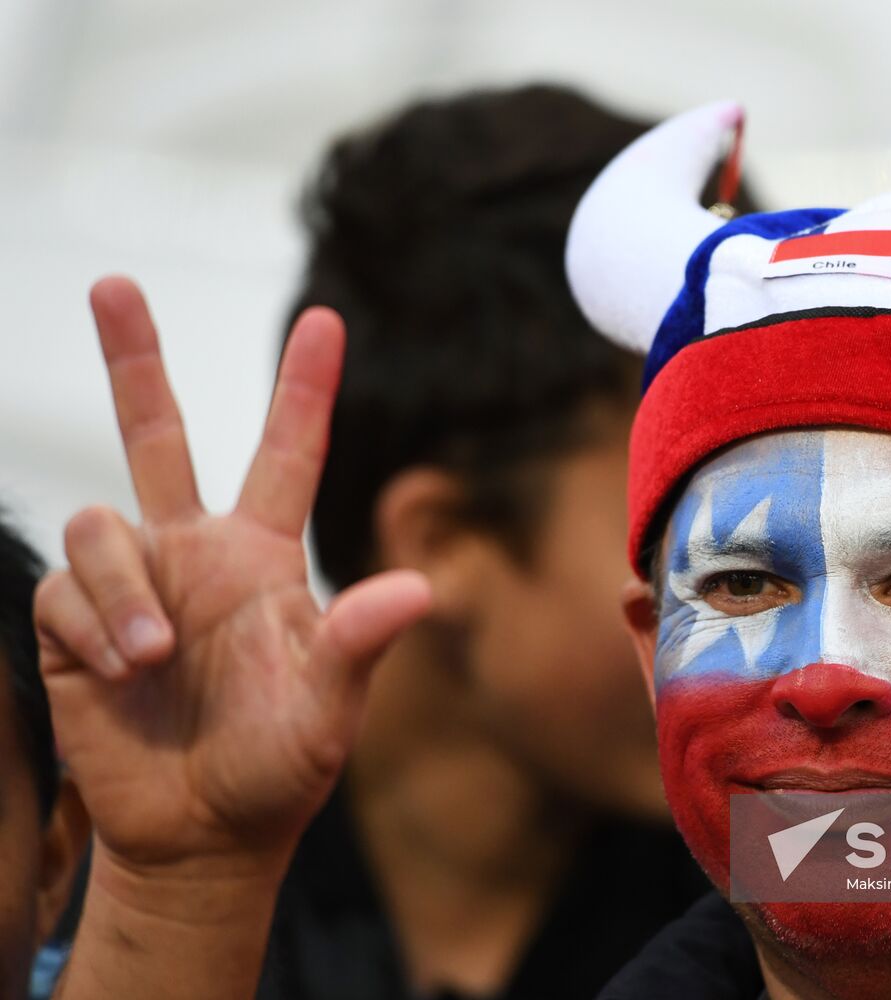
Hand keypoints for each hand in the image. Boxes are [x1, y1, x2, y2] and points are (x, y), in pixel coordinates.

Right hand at [36, 276, 430, 883]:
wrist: (202, 835)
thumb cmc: (279, 769)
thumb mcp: (332, 712)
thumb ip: (359, 647)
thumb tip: (420, 589)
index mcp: (264, 557)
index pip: (288, 454)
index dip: (302, 388)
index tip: (325, 319)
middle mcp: (195, 553)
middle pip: (158, 435)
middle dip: (134, 360)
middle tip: (113, 282)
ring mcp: (135, 585)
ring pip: (102, 522)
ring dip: (125, 590)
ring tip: (156, 658)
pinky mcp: (76, 624)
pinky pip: (67, 586)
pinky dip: (94, 623)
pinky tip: (123, 672)